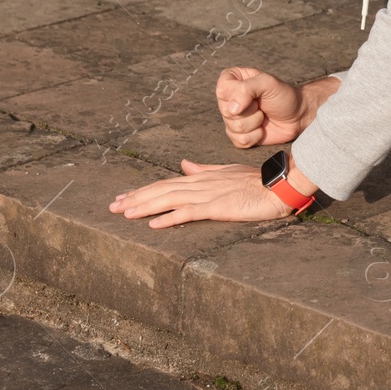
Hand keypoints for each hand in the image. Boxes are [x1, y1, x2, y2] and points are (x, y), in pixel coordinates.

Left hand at [108, 160, 291, 227]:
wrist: (278, 186)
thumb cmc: (257, 182)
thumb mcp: (227, 172)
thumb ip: (204, 169)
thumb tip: (184, 165)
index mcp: (202, 177)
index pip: (166, 183)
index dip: (144, 190)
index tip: (125, 197)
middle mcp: (200, 184)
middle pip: (161, 190)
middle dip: (136, 198)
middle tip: (112, 207)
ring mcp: (208, 195)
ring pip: (169, 199)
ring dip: (145, 206)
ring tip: (124, 214)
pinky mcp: (218, 207)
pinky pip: (189, 213)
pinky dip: (170, 218)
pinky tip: (154, 224)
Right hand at [217, 67, 307, 146]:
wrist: (297, 115)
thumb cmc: (283, 95)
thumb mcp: (267, 83)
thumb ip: (246, 89)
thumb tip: (232, 109)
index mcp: (232, 81)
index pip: (222, 90)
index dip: (238, 96)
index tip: (255, 94)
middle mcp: (229, 99)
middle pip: (227, 112)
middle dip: (250, 111)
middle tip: (261, 105)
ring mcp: (233, 118)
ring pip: (233, 128)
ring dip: (254, 124)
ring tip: (263, 115)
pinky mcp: (239, 135)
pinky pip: (238, 141)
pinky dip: (254, 136)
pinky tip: (262, 128)